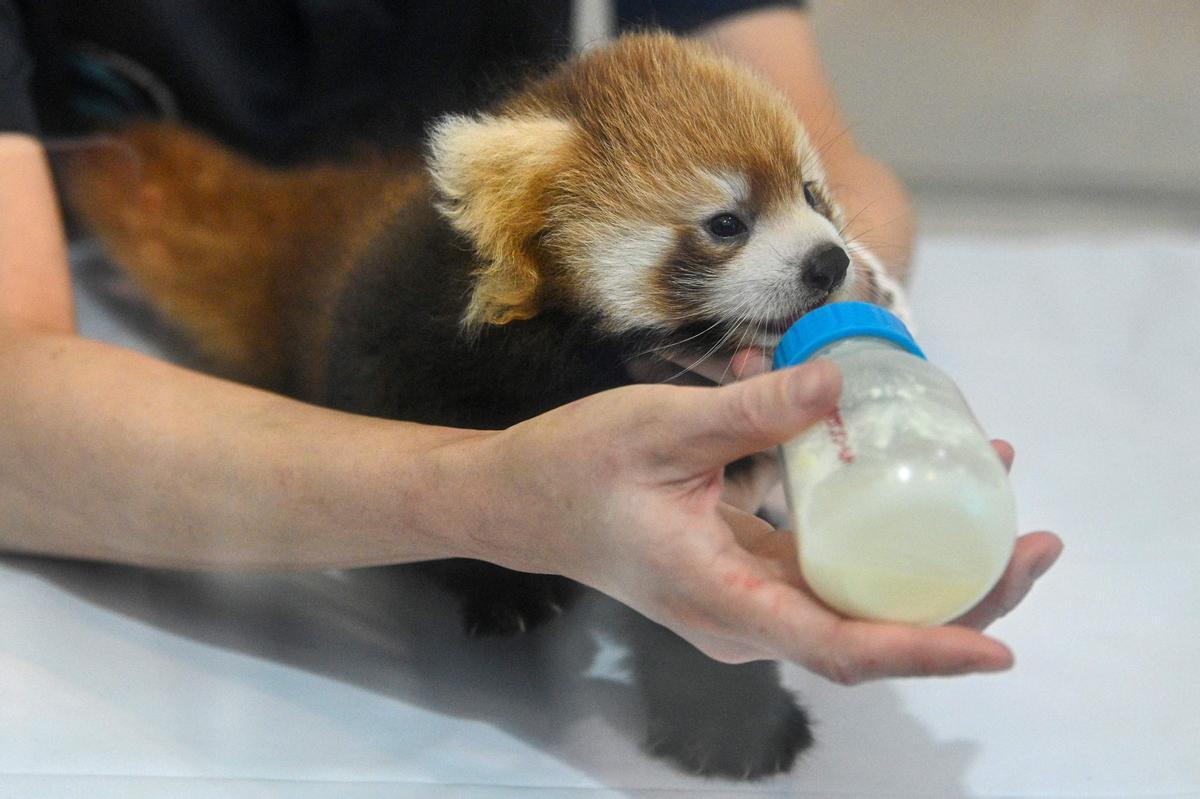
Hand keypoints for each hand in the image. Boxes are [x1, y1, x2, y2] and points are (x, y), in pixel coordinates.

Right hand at [458, 360, 1060, 683]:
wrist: (519, 500)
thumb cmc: (576, 467)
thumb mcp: (660, 427)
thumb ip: (750, 412)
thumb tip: (839, 383)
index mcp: (721, 597)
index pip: (838, 645)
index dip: (922, 650)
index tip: (997, 645)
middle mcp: (742, 618)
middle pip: (868, 633)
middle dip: (960, 600)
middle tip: (1033, 543)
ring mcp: (744, 602)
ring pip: (855, 608)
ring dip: (930, 568)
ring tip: (998, 507)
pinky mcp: (744, 576)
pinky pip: (827, 577)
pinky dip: (880, 543)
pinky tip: (913, 490)